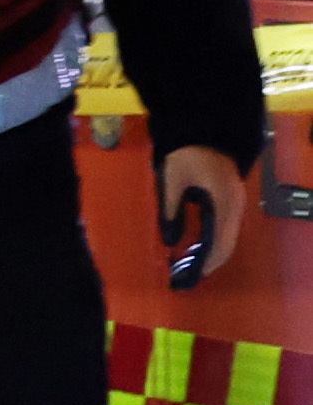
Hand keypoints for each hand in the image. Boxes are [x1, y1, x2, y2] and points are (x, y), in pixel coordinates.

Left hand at [163, 145, 258, 285]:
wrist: (204, 128)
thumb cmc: (185, 153)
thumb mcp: (173, 182)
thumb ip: (171, 210)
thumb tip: (169, 239)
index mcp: (223, 203)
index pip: (220, 242)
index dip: (207, 262)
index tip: (193, 276)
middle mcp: (235, 206)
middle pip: (227, 242)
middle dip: (210, 260)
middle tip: (189, 275)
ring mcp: (235, 202)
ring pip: (227, 235)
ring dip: (212, 251)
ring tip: (191, 265)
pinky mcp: (230, 198)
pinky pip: (226, 226)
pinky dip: (214, 239)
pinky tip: (199, 246)